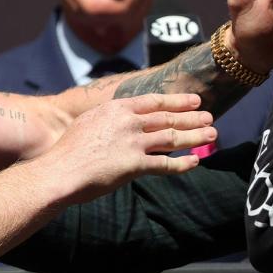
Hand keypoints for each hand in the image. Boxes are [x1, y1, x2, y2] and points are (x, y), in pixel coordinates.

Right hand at [35, 93, 215, 203]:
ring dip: (195, 136)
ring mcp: (133, 143)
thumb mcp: (88, 122)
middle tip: (210, 117)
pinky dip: (183, 163)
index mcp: (117, 108)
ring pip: (173, 137)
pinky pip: (166, 164)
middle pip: (168, 117)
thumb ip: (108, 118)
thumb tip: (119, 117)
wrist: (60, 171)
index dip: (177, 101)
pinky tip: (195, 161)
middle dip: (192, 117)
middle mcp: (129, 122)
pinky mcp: (135, 165)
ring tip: (211, 135)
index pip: (154, 101)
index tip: (194, 100)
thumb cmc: (68, 150)